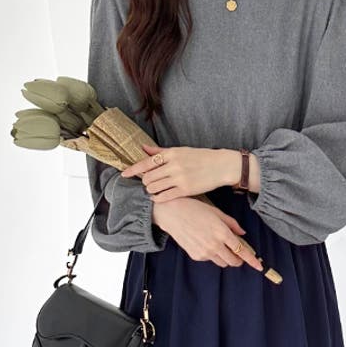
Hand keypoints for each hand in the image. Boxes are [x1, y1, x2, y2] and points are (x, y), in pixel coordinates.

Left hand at [122, 144, 239, 200]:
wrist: (221, 166)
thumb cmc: (200, 158)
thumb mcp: (180, 150)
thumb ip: (160, 152)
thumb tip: (143, 148)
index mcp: (171, 153)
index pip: (147, 162)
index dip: (133, 169)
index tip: (124, 174)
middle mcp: (173, 165)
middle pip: (148, 177)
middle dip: (145, 182)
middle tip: (147, 184)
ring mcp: (179, 178)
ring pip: (154, 187)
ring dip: (150, 190)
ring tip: (154, 190)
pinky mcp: (186, 190)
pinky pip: (165, 196)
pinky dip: (158, 198)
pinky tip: (158, 197)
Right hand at [151, 197, 263, 270]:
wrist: (171, 213)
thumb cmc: (194, 208)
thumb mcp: (216, 212)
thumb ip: (232, 224)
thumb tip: (242, 234)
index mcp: (222, 233)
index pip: (242, 251)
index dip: (251, 260)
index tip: (259, 267)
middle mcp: (214, 245)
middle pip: (233, 261)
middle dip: (238, 260)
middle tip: (237, 253)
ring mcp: (204, 252)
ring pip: (222, 263)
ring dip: (226, 258)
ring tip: (220, 246)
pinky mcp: (196, 256)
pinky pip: (210, 259)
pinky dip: (212, 254)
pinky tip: (205, 243)